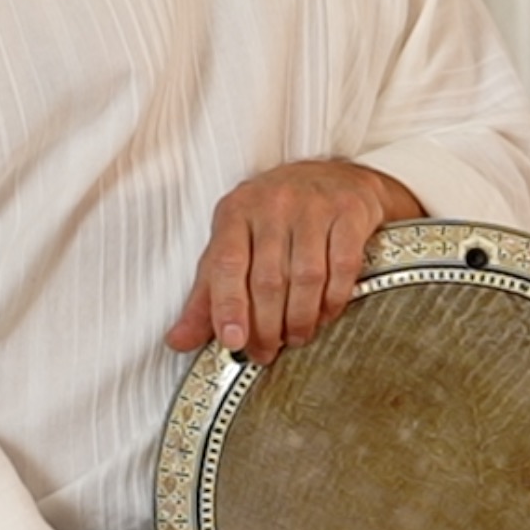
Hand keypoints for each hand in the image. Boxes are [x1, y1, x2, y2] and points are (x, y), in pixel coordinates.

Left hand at [167, 161, 420, 362]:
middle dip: (267, 325)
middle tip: (266, 352)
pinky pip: (343, 266)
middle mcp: (274, 204)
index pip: (227, 264)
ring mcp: (315, 205)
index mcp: (236, 211)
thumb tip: (178, 341)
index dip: (228, 307)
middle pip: (269, 278)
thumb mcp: (235, 245)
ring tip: (297, 338)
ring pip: (307, 276)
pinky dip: (334, 299)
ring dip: (301, 318)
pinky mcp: (351, 212)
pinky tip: (326, 315)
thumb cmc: (277, 218)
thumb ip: (209, 294)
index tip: (233, 342)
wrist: (336, 177)